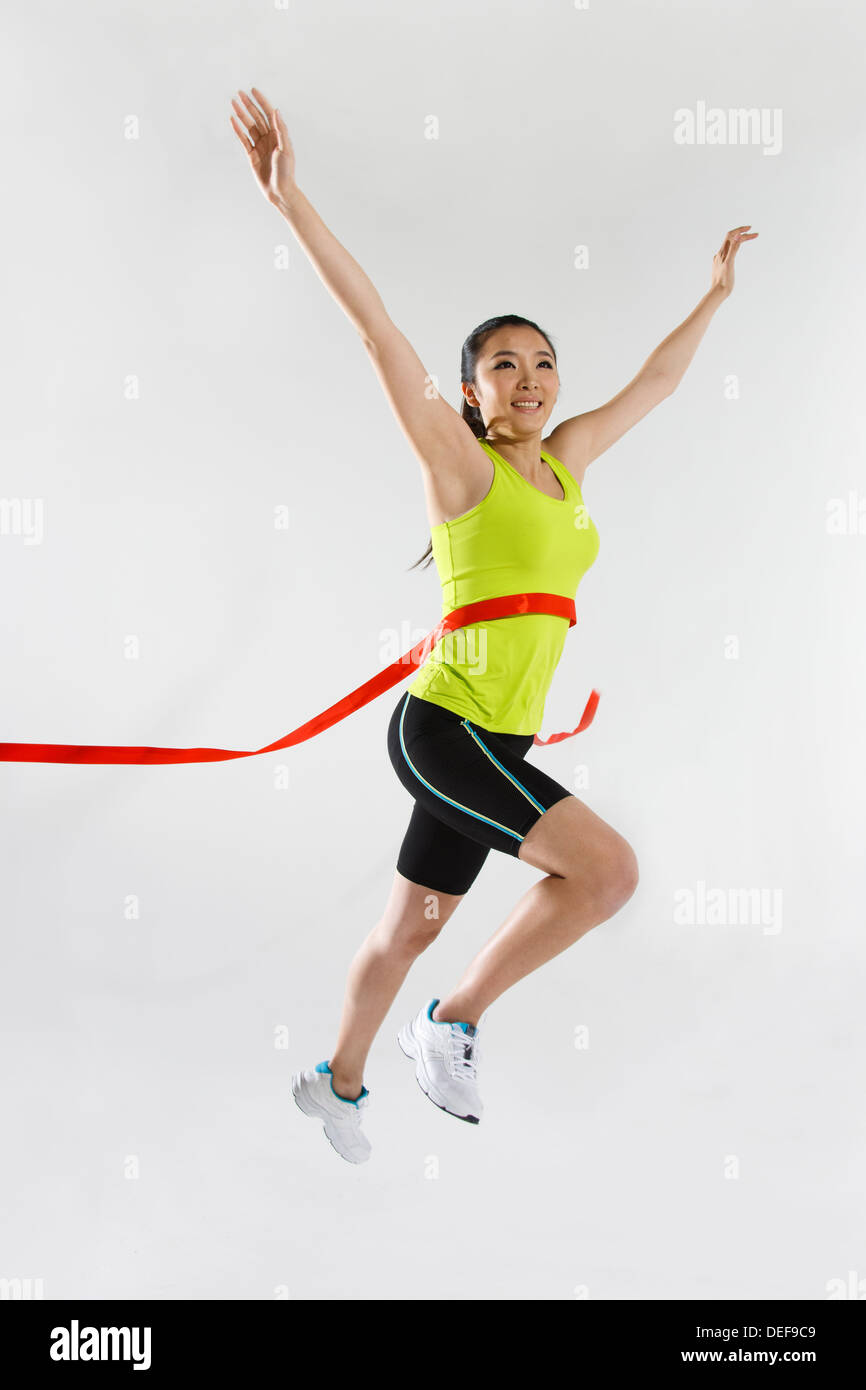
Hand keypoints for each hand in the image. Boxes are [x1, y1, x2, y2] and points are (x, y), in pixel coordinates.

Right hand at [230, 87, 296, 207]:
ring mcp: (260, 146)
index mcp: (278, 135)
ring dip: (241, 114)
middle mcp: (269, 138)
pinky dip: (238, 130)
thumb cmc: (286, 171)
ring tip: (233, 103)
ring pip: (249, 126)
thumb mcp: (285, 149)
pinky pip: (243, 139)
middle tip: (239, 93)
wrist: (279, 191)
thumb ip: (280, 129)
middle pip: (257, 117)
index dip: (261, 101)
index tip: (253, 90)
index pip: (268, 114)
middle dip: (248, 105)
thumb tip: (275, 111)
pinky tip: (232, 120)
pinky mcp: (252, 155)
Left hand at [711, 225, 757, 295]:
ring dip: (739, 240)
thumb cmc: (724, 281)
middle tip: (754, 233)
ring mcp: (720, 260)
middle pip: (731, 239)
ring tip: (748, 238)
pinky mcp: (721, 266)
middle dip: (742, 234)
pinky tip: (736, 250)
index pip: (731, 235)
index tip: (751, 229)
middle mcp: (720, 255)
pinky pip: (728, 253)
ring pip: (729, 245)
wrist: (717, 294)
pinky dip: (735, 248)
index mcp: (722, 253)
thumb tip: (737, 236)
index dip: (740, 230)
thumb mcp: (729, 264)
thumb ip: (733, 249)